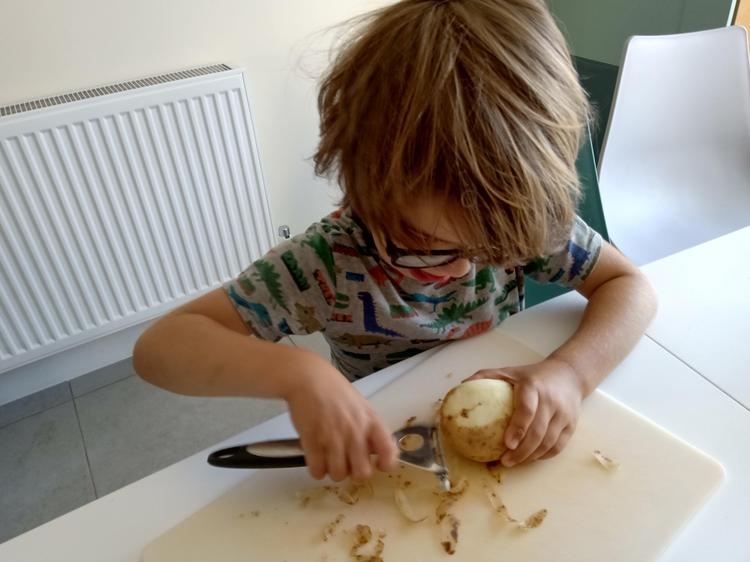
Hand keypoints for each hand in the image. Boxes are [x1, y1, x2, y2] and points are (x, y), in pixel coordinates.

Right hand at [284, 363, 396, 481]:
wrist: (308, 378)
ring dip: (333, 472)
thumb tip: (374, 453)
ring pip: (338, 475)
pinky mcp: (311, 440)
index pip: (388, 451)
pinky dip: (317, 471)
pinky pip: (317, 470)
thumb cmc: (335, 391)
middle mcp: (355, 431)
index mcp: (371, 421)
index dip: (385, 464)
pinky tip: (316, 461)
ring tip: (329, 461)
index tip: (377, 465)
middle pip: (362, 473)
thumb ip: (369, 428)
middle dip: (354, 473)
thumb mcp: (361, 406)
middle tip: (347, 464)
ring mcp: (333, 437)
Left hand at [464, 358, 584, 466]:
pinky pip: (558, 446)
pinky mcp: (572, 425)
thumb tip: (461, 386)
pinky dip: (543, 456)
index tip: (506, 444)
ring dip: (531, 457)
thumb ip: (485, 376)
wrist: (568, 375)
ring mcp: (564, 414)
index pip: (527, 410)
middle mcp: (551, 401)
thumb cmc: (532, 375)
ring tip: (514, 462)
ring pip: (549, 443)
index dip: (518, 428)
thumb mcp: (509, 371)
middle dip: (522, 451)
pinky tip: (530, 458)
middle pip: (538, 432)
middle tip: (505, 461)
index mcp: (533, 386)